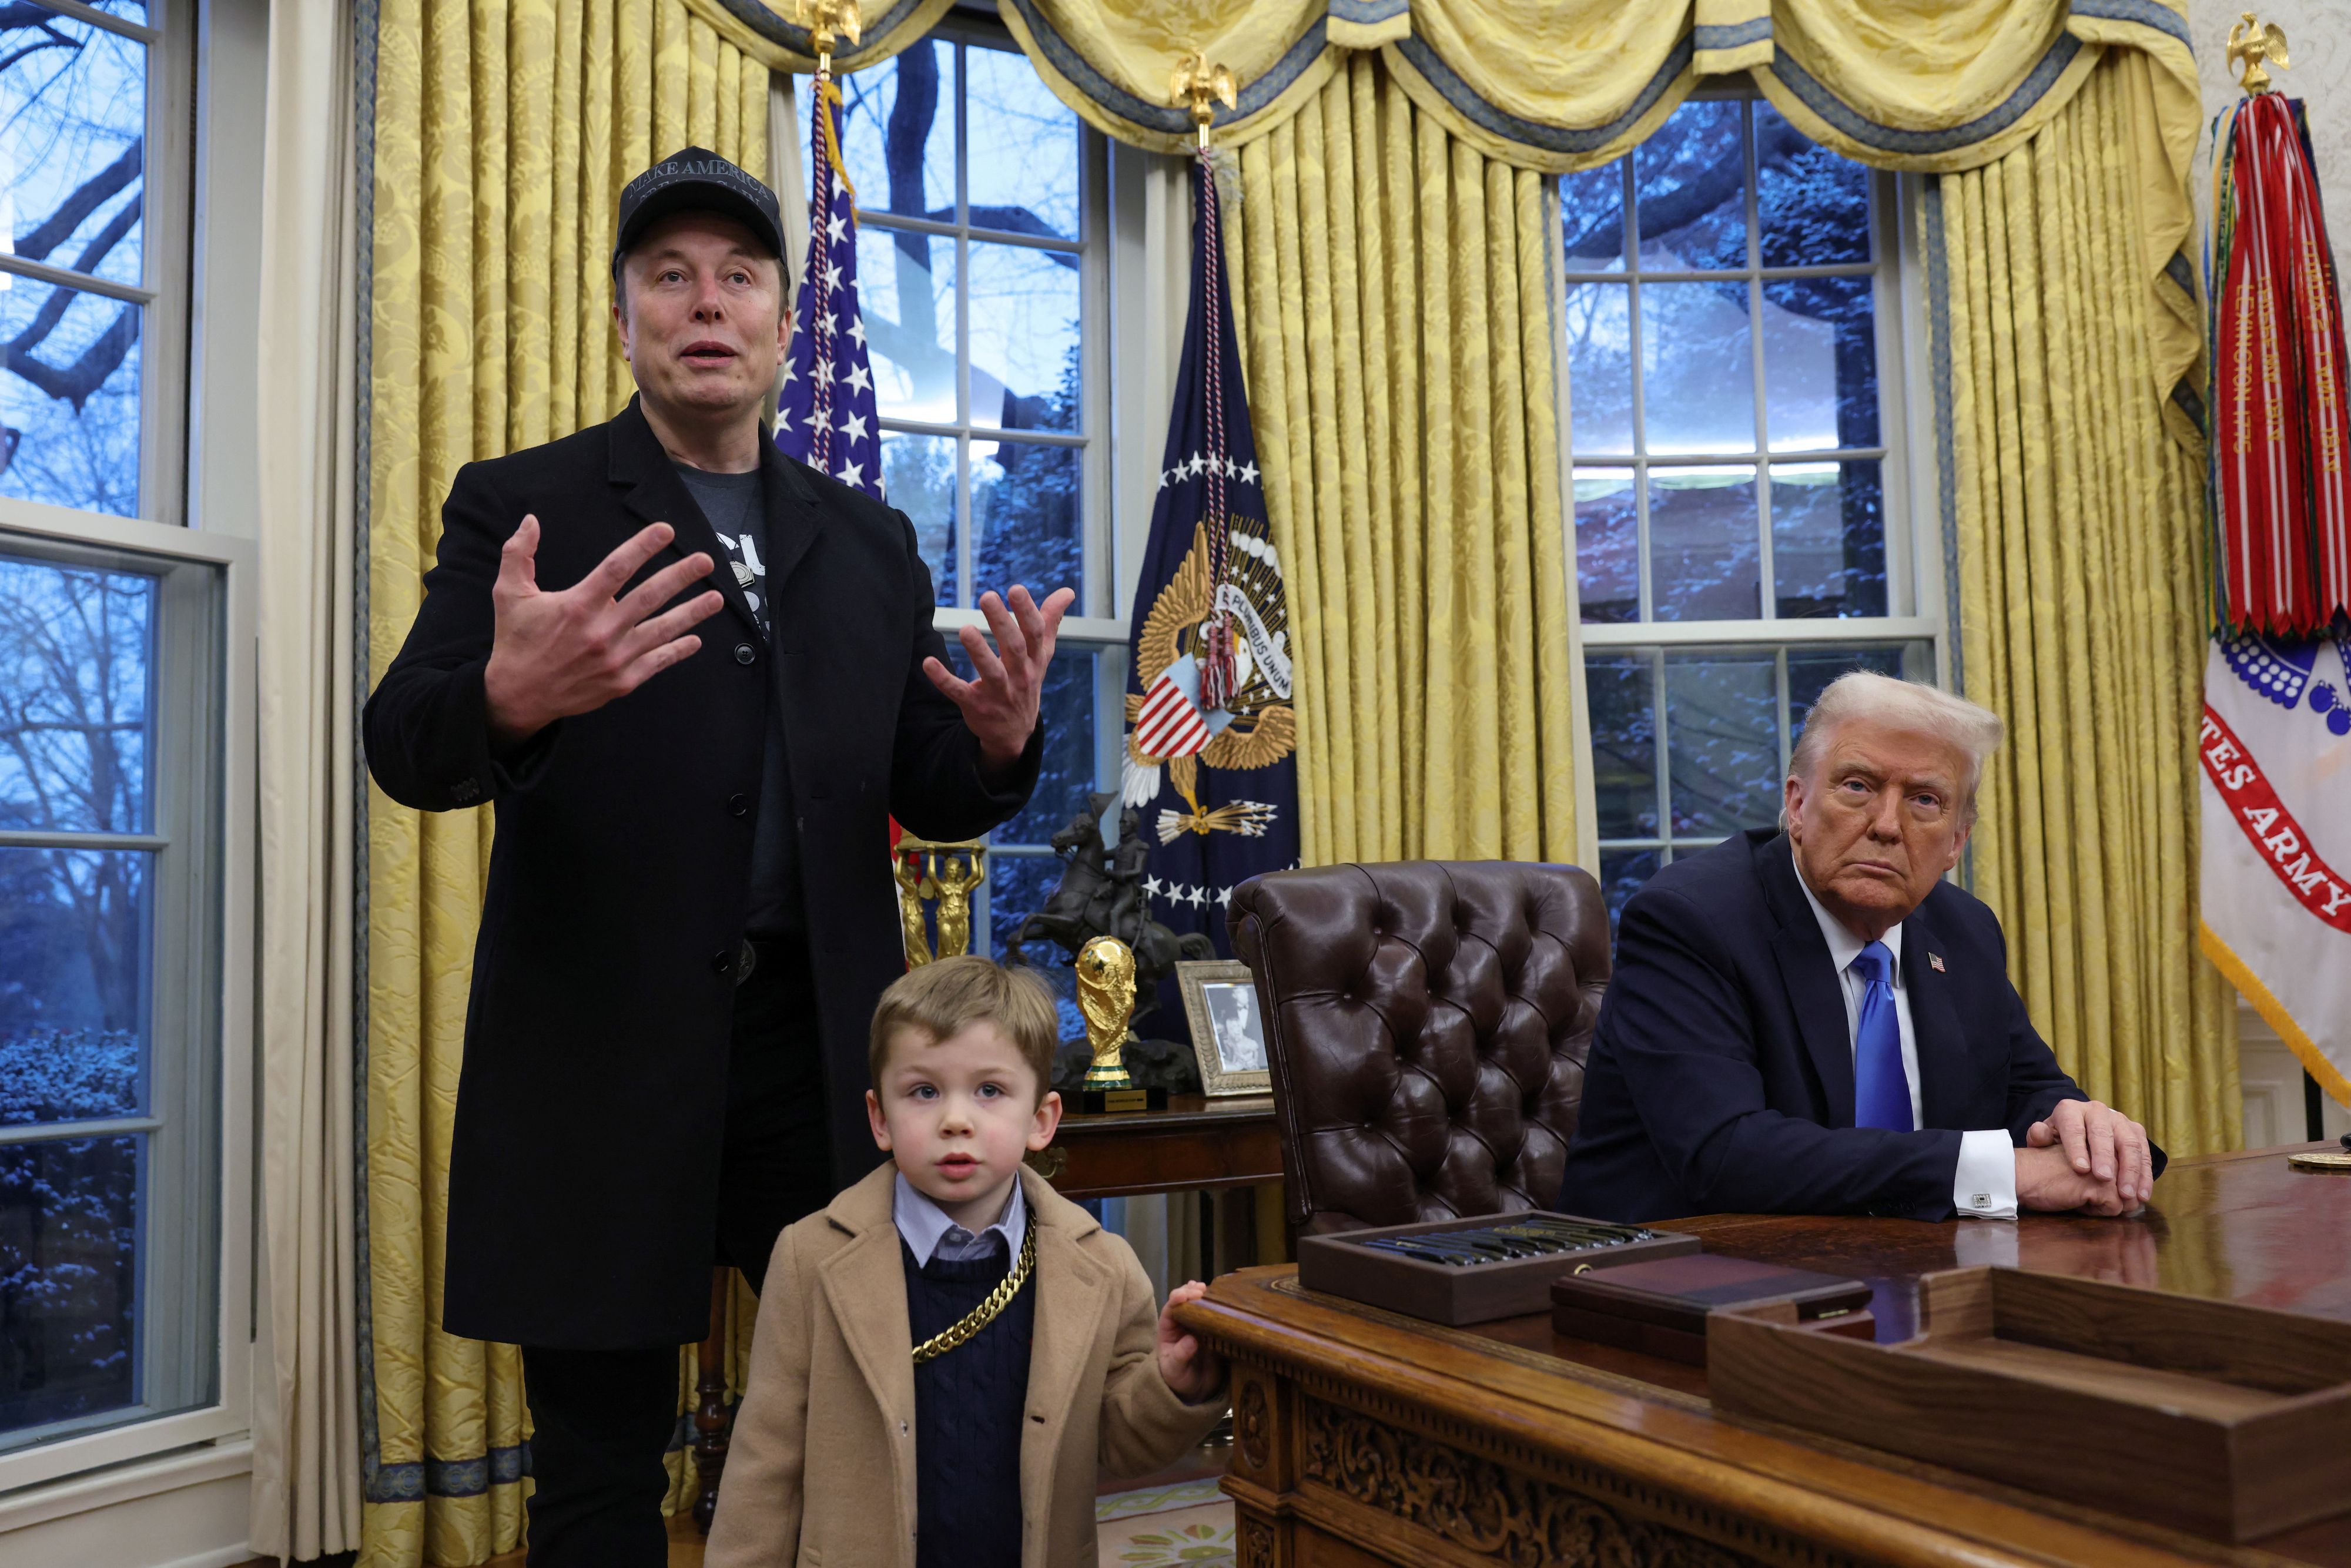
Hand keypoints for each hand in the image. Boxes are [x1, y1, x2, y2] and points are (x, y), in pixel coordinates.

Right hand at [481, 515, 723, 744]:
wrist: (519, 695)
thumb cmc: (516, 640)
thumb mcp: (509, 593)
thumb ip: (519, 554)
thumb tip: (531, 520)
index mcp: (576, 606)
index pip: (617, 568)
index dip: (643, 547)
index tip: (665, 530)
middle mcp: (600, 632)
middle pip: (649, 597)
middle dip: (680, 576)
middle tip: (705, 560)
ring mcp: (614, 658)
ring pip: (662, 631)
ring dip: (692, 613)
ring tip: (716, 597)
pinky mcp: (622, 682)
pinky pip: (657, 662)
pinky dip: (677, 651)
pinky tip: (696, 639)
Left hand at [923, 585, 1075, 774]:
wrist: (1015, 733)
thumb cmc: (1026, 681)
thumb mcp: (1041, 655)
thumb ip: (1050, 622)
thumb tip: (1068, 591)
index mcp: (1034, 660)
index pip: (1034, 633)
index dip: (1027, 611)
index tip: (1016, 589)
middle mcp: (1020, 676)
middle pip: (1014, 647)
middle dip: (1002, 623)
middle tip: (987, 596)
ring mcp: (998, 693)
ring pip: (990, 671)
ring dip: (978, 651)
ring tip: (964, 629)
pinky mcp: (976, 706)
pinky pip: (959, 692)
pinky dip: (943, 679)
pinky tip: (928, 663)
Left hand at [1155, 1279, 1224, 1401]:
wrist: (1195, 1389)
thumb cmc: (1178, 1378)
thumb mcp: (1175, 1369)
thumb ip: (1180, 1355)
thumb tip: (1191, 1340)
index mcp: (1168, 1330)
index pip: (1169, 1309)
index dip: (1176, 1299)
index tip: (1184, 1295)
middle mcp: (1182, 1323)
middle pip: (1183, 1301)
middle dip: (1190, 1292)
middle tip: (1200, 1290)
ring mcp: (1197, 1325)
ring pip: (1198, 1304)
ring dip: (1202, 1294)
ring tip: (1207, 1289)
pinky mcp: (1212, 1329)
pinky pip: (1213, 1314)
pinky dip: (1215, 1304)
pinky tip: (1219, 1297)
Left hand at [2027, 1098, 2154, 1208]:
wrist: (2081, 1130)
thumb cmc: (2059, 1139)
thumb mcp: (2044, 1137)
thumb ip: (2039, 1137)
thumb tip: (2039, 1133)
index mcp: (2070, 1110)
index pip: (2073, 1127)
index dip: (2077, 1147)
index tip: (2080, 1170)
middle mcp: (2097, 1111)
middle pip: (2103, 1133)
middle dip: (2105, 1156)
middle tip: (2104, 1179)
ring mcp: (2119, 1120)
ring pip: (2129, 1143)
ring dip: (2130, 1170)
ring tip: (2126, 1194)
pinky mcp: (2136, 1131)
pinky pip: (2144, 1153)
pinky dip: (2144, 1175)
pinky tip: (2142, 1195)